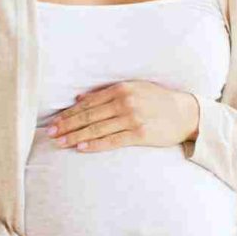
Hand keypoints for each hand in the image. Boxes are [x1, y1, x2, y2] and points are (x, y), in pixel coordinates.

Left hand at [48, 81, 198, 152]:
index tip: (55, 121)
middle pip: (89, 115)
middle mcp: (125, 102)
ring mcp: (132, 118)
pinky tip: (81, 147)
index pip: (89, 102)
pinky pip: (112, 141)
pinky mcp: (140, 134)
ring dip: (75, 136)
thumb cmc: (158, 101)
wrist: (186, 113)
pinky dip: (95, 144)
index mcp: (122, 88)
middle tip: (50, 133)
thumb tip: (79, 99)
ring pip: (97, 128)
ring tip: (60, 142)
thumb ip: (108, 93)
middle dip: (67, 125)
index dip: (69, 113)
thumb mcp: (135, 88)